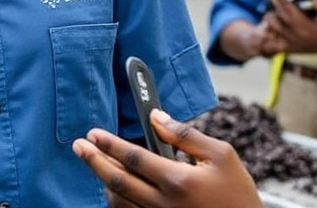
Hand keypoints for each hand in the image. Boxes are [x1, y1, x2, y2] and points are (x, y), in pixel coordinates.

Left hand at [73, 109, 261, 207]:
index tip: (94, 133)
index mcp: (178, 181)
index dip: (111, 144)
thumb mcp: (221, 154)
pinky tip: (114, 188)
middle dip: (95, 162)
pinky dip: (118, 201)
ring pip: (120, 202)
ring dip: (104, 182)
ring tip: (95, 164)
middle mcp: (163, 204)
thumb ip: (186, 134)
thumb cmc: (237, 192)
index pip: (134, 158)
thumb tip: (157, 117)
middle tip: (79, 147)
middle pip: (118, 182)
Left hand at [262, 0, 316, 54]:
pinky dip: (271, 39)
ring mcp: (293, 44)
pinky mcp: (294, 50)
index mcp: (304, 26)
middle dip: (273, 8)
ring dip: (272, 21)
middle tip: (274, 0)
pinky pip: (276, 46)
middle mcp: (296, 36)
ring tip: (273, 14)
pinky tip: (270, 34)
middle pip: (274, 19)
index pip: (285, 8)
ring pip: (273, 30)